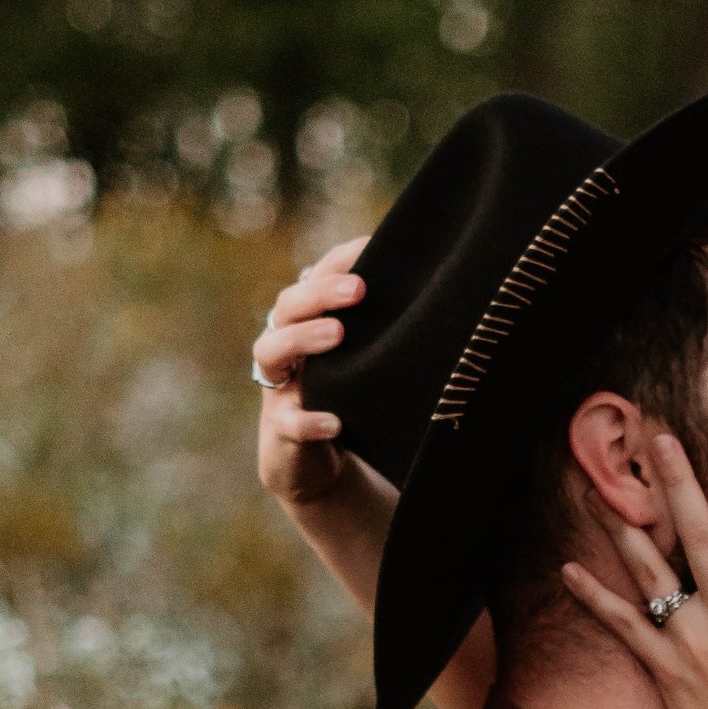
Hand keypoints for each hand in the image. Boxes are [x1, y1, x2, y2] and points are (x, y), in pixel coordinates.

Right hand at [253, 240, 369, 507]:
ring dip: (302, 338)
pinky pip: (289, 423)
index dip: (338, 261)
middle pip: (287, 306)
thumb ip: (381, 326)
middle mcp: (284, 346)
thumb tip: (437, 287)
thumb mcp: (363, 357)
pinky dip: (309, 422)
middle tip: (359, 289)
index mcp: (306, 323)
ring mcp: (279, 388)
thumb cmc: (346, 397)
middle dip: (321, 293)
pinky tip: (334, 422)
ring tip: (337, 334)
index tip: (373, 245)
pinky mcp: (281, 430)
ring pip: (270, 352)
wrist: (319, 463)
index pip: (314, 278)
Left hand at [563, 427, 707, 708]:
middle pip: (701, 533)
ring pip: (653, 571)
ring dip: (626, 527)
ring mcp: (692, 639)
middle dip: (679, 482)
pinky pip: (623, 626)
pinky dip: (595, 598)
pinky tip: (569, 570)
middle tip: (658, 439)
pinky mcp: (663, 667)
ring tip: (602, 489)